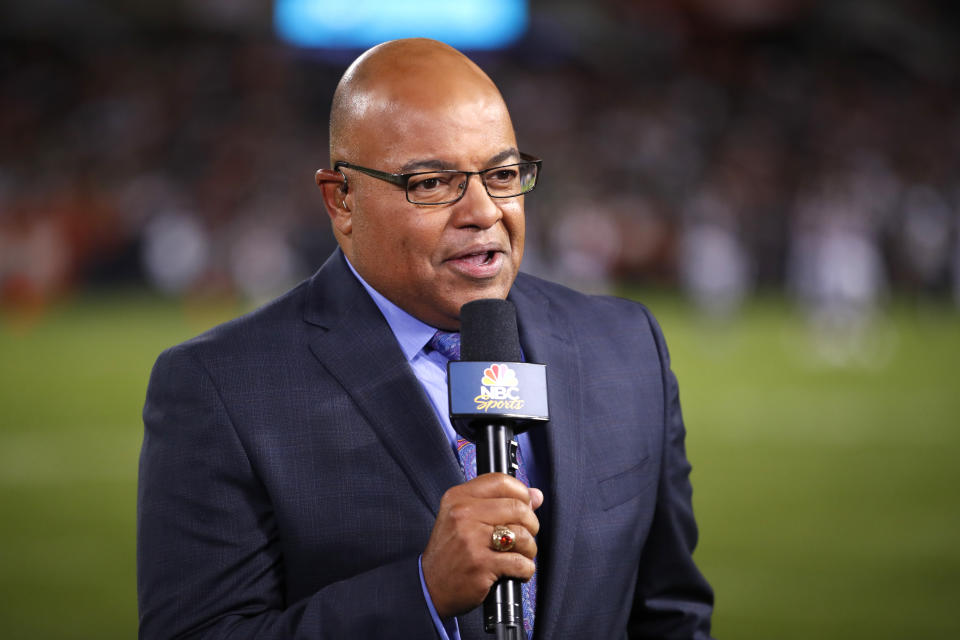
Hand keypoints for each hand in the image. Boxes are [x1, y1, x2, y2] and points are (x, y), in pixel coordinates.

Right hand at [421, 473, 543, 618]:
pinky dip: (525, 569)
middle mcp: (463, 514)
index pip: (501, 481)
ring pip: (522, 535)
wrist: (430, 586)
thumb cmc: (450, 552)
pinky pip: (520, 562)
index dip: (521, 493)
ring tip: (520, 554)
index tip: (526, 504)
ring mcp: (471, 539)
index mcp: (458, 498)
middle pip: (517, 507)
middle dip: (531, 524)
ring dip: (529, 548)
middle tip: (526, 535)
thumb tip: (536, 495)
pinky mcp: (481, 564)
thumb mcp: (463, 519)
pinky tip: (517, 570)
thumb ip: (498, 503)